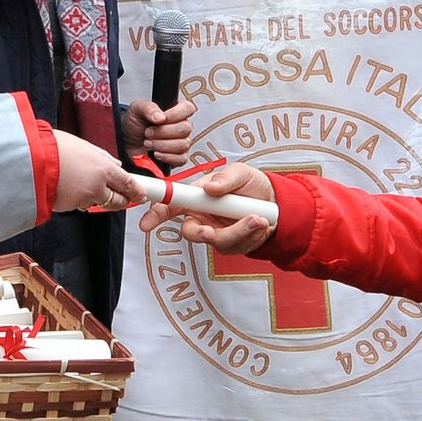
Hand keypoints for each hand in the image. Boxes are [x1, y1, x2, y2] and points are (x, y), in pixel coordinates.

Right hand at [52, 130, 146, 212]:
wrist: (29, 160)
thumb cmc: (53, 147)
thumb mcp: (84, 146)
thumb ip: (103, 157)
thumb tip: (115, 164)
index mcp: (103, 169)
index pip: (128, 184)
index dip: (137, 191)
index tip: (142, 195)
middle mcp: (96, 187)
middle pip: (118, 201)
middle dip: (122, 200)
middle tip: (121, 195)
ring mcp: (82, 199)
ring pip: (97, 202)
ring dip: (95, 197)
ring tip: (81, 181)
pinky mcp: (68, 207)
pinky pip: (79, 204)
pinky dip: (78, 199)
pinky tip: (68, 186)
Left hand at [122, 99, 196, 166]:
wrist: (126, 143)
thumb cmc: (133, 125)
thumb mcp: (136, 109)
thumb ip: (148, 108)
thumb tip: (161, 117)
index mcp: (173, 112)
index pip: (188, 108)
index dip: (176, 114)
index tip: (161, 119)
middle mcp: (179, 127)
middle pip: (185, 129)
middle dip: (163, 132)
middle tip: (148, 132)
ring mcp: (180, 143)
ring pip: (183, 144)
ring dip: (162, 145)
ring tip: (148, 143)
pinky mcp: (177, 158)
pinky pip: (181, 159)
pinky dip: (166, 157)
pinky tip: (155, 153)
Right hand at [137, 161, 276, 254]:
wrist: (276, 202)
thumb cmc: (252, 185)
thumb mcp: (241, 173)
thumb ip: (225, 178)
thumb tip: (211, 187)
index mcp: (198, 197)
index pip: (172, 205)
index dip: (156, 214)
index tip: (145, 224)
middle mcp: (203, 217)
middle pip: (191, 232)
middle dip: (202, 234)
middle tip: (210, 232)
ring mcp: (217, 232)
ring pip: (219, 242)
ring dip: (240, 231)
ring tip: (258, 218)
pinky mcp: (232, 244)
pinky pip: (237, 247)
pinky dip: (252, 235)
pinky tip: (261, 223)